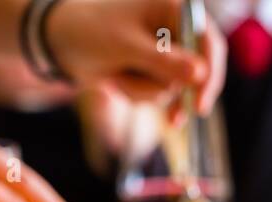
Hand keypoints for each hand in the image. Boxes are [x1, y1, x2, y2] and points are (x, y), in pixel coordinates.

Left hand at [48, 0, 226, 113]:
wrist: (61, 43)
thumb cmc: (91, 31)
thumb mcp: (126, 46)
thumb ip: (163, 61)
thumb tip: (199, 75)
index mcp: (174, 9)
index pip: (208, 42)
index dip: (210, 74)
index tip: (200, 104)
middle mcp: (174, 29)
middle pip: (197, 71)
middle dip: (176, 91)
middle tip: (174, 120)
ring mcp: (164, 53)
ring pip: (172, 87)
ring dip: (145, 90)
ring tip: (118, 74)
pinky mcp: (151, 71)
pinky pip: (156, 94)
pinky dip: (136, 94)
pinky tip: (117, 79)